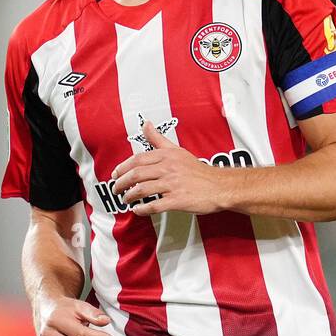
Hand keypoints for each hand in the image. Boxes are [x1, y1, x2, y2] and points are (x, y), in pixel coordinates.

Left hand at [111, 120, 226, 214]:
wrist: (219, 187)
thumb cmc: (198, 171)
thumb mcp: (178, 150)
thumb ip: (159, 139)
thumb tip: (146, 124)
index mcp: (166, 156)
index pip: (137, 160)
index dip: (122, 168)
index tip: (115, 174)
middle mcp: (168, 168)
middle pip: (136, 174)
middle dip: (121, 183)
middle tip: (115, 189)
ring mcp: (172, 185)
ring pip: (142, 190)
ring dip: (129, 196)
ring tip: (125, 200)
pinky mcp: (177, 200)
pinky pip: (154, 205)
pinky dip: (142, 209)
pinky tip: (137, 210)